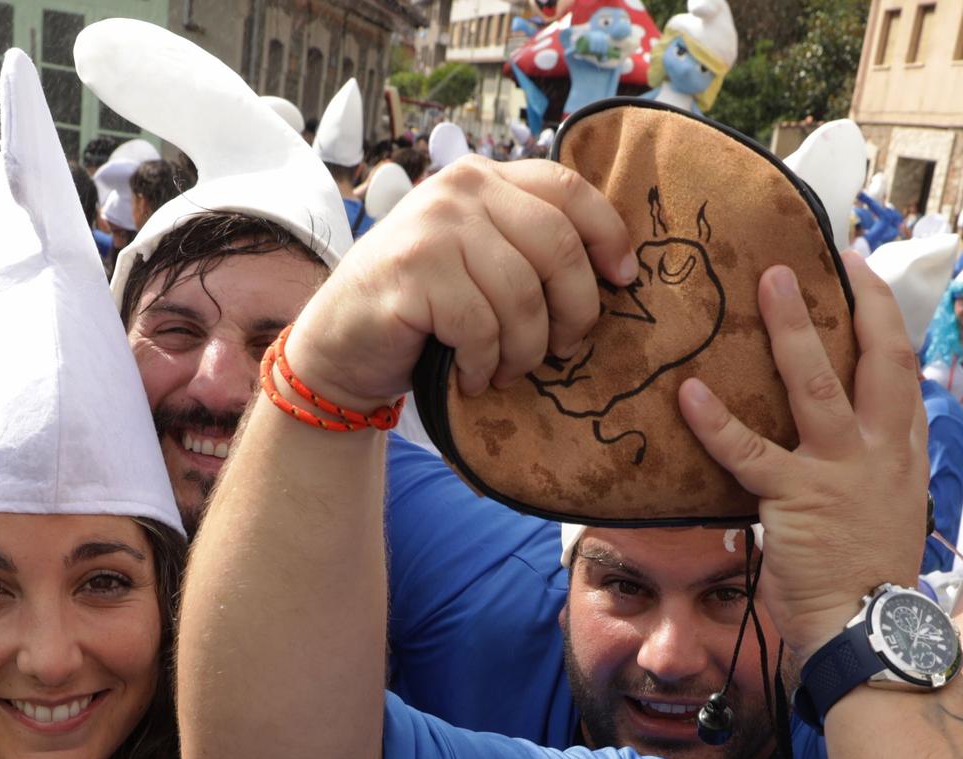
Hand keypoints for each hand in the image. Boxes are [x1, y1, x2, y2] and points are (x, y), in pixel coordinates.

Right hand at [285, 158, 635, 410]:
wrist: (339, 345)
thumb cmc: (422, 310)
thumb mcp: (479, 259)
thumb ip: (527, 243)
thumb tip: (616, 267)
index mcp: (483, 178)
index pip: (568, 189)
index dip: (609, 236)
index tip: (623, 281)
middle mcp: (458, 189)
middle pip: (559, 247)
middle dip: (575, 310)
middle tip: (564, 349)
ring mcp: (432, 228)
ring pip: (523, 296)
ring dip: (525, 350)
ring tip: (505, 370)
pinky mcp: (412, 273)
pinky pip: (481, 328)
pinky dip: (483, 364)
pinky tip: (469, 376)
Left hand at [677, 256, 927, 654]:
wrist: (867, 630)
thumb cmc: (869, 578)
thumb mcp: (888, 512)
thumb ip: (872, 469)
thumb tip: (849, 442)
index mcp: (903, 453)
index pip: (901, 372)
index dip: (884, 320)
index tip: (862, 278)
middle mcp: (881, 451)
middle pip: (879, 358)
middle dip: (857, 302)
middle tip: (827, 257)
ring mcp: (840, 471)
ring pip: (817, 384)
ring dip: (791, 329)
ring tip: (769, 282)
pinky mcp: (795, 498)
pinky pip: (749, 450)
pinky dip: (716, 420)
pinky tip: (688, 392)